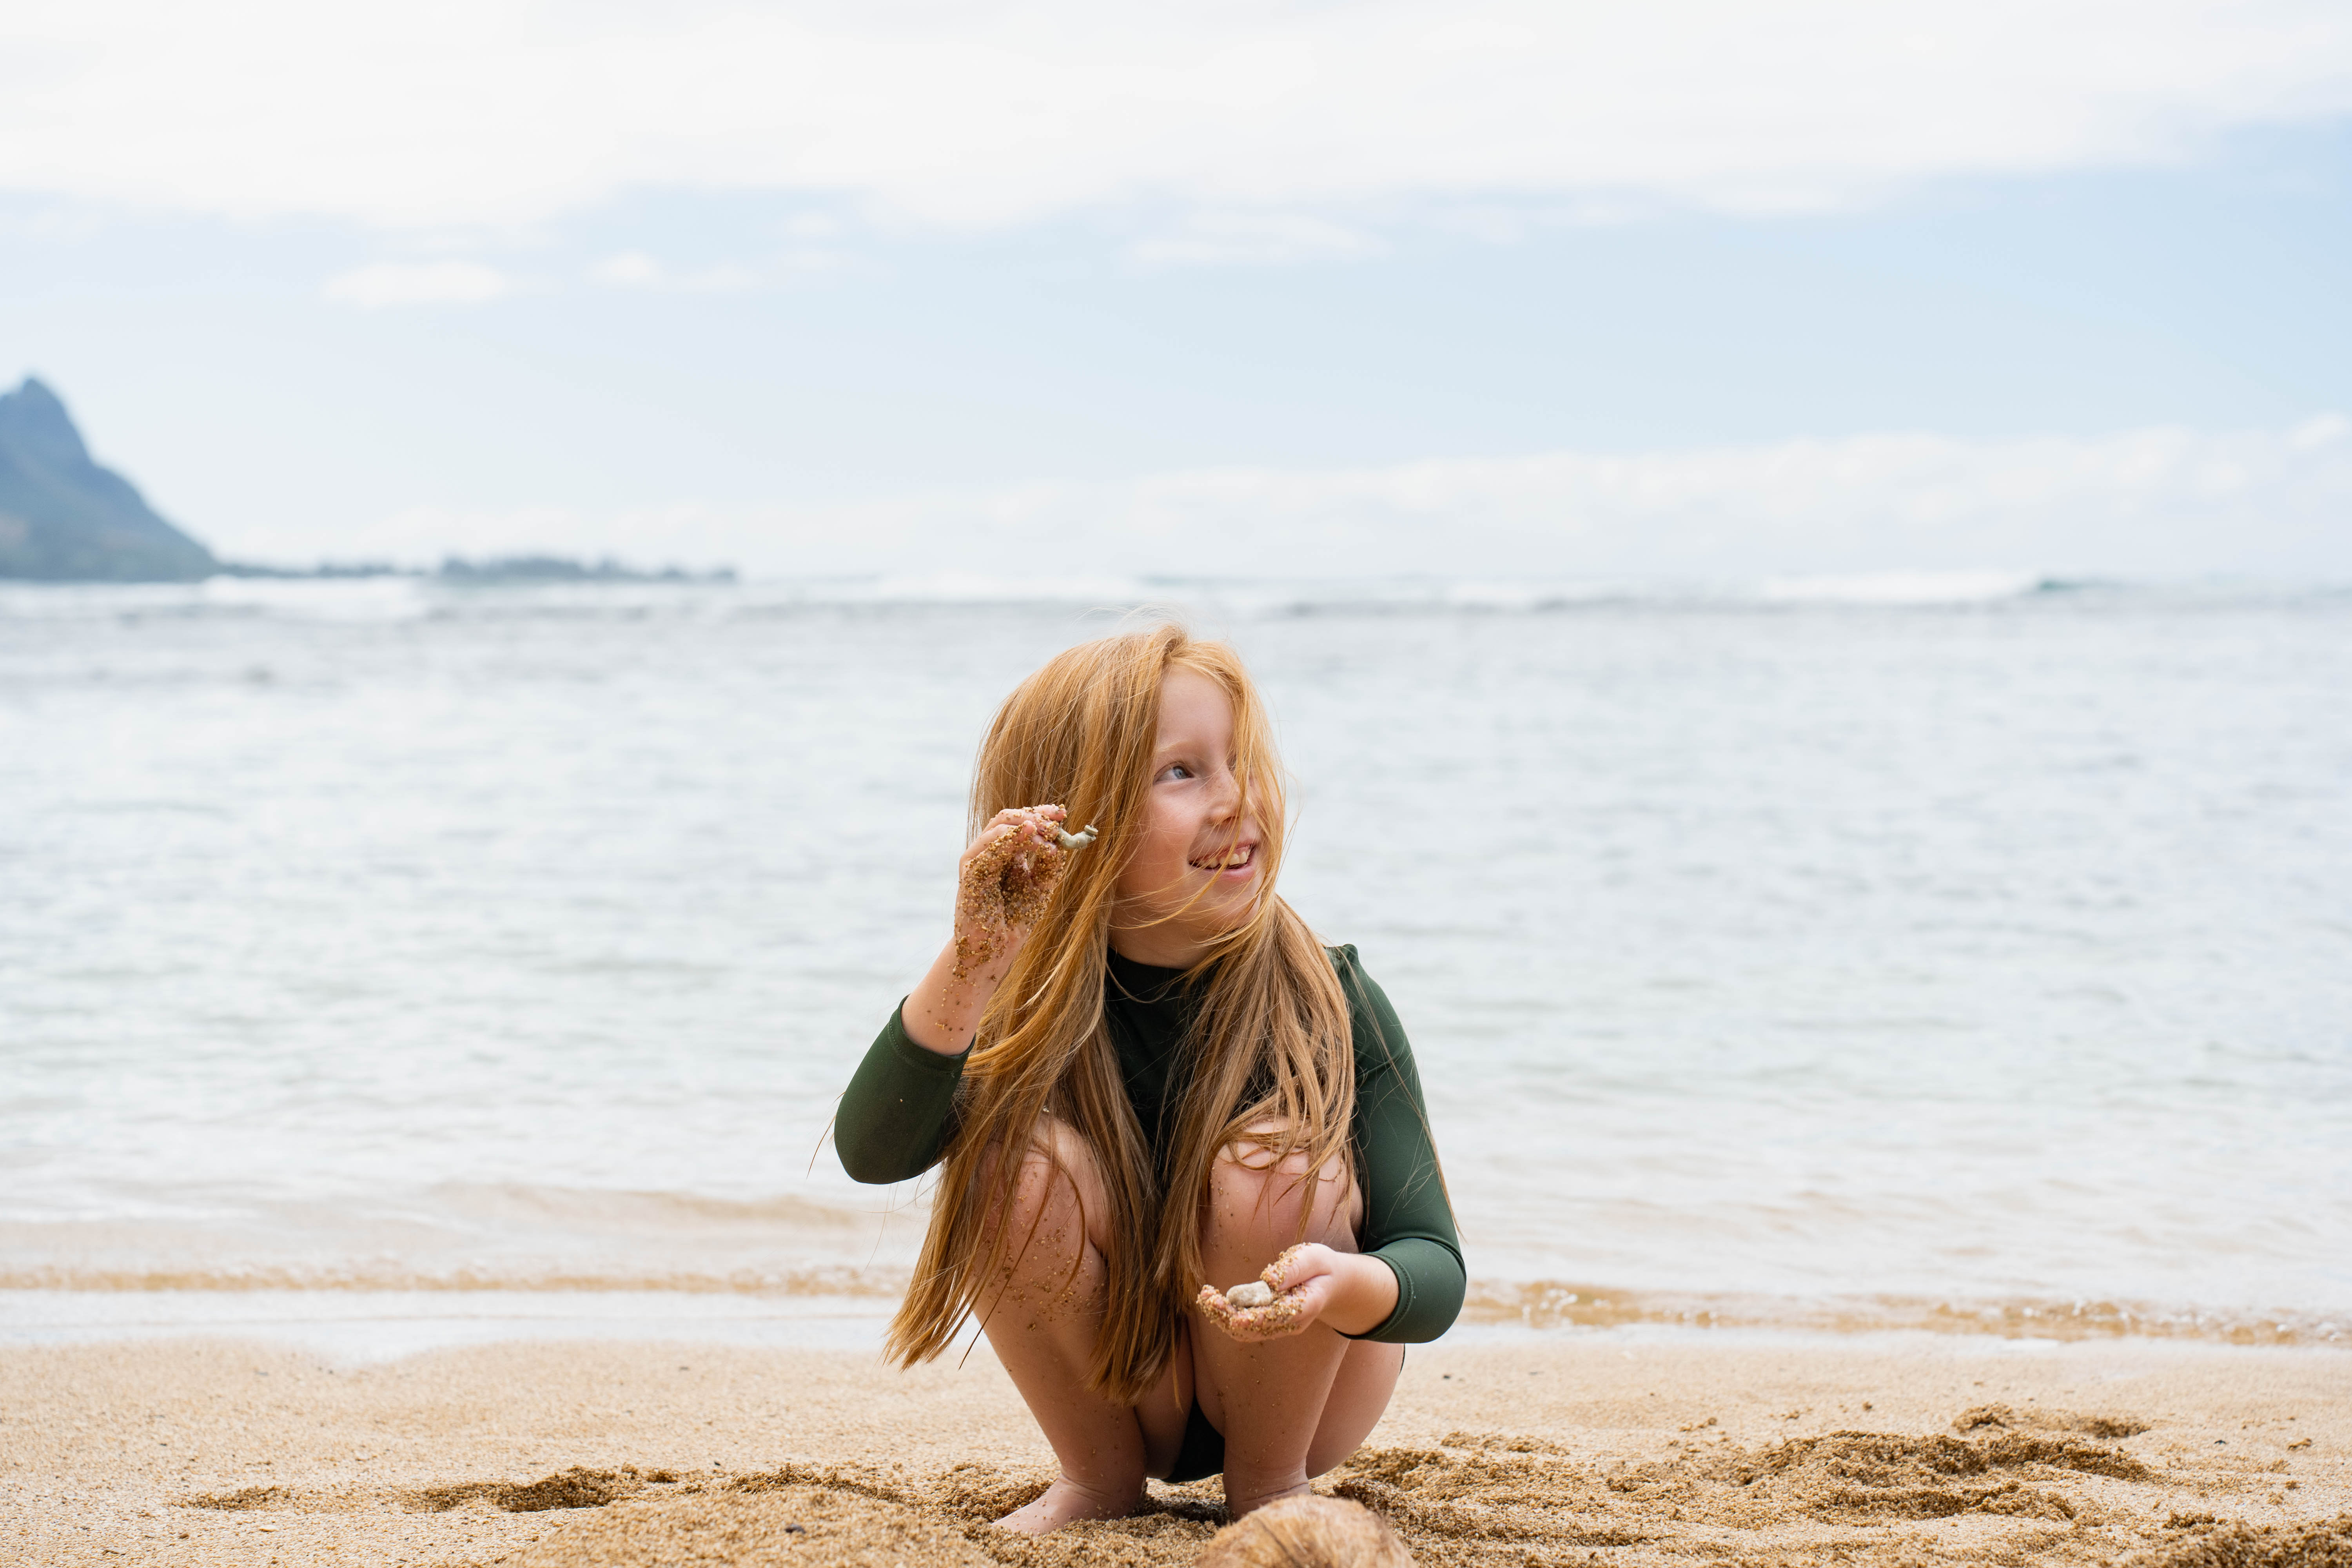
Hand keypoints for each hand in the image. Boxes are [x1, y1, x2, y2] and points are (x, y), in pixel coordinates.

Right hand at [951, 804, 1073, 981]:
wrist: (995, 950)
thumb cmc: (1014, 919)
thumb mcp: (1041, 887)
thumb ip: (1049, 864)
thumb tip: (1056, 842)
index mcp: (1005, 853)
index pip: (1019, 823)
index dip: (1040, 814)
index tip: (1061, 813)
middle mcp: (988, 853)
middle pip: (1005, 819)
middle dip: (1032, 815)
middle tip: (1054, 819)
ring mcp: (977, 863)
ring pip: (995, 829)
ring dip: (1023, 825)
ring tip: (1045, 830)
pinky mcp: (969, 877)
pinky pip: (987, 852)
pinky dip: (1009, 841)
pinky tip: (1030, 837)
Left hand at [1195, 1243, 1352, 1342]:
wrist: (1329, 1284)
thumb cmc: (1320, 1266)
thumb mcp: (1314, 1257)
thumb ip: (1293, 1268)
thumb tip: (1269, 1279)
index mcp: (1306, 1305)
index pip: (1278, 1316)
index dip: (1255, 1318)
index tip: (1233, 1314)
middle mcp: (1291, 1323)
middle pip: (1256, 1328)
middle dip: (1228, 1316)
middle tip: (1206, 1297)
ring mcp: (1280, 1327)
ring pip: (1247, 1332)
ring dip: (1223, 1318)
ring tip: (1204, 1298)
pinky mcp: (1269, 1325)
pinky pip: (1246, 1327)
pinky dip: (1227, 1316)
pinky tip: (1213, 1302)